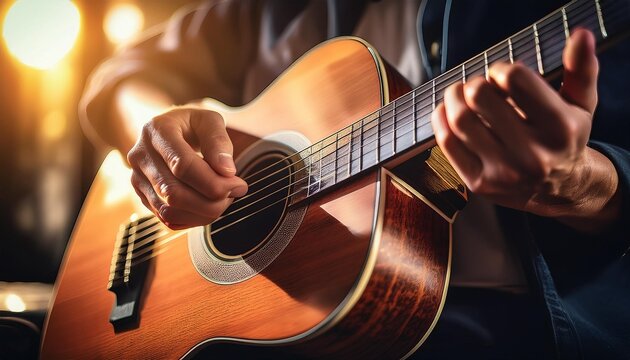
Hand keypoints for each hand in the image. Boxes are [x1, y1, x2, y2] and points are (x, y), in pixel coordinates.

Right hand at [127, 107, 247, 229]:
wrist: (167, 131)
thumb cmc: (191, 125)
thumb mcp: (209, 120)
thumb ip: (218, 141)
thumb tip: (227, 171)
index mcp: (157, 131)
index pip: (182, 165)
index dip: (213, 181)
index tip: (239, 184)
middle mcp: (141, 155)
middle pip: (174, 193)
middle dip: (211, 201)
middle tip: (234, 193)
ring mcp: (137, 178)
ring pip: (169, 210)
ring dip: (204, 213)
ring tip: (223, 200)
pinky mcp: (142, 195)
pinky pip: (167, 218)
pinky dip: (193, 219)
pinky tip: (208, 208)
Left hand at [431, 29, 619, 231]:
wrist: (559, 190)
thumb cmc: (565, 138)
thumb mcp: (581, 105)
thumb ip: (581, 70)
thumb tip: (579, 37)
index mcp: (560, 128)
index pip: (515, 78)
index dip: (501, 69)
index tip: (502, 75)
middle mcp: (533, 154)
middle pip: (479, 96)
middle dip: (473, 82)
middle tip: (478, 85)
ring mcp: (503, 172)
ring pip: (460, 120)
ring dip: (452, 97)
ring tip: (460, 94)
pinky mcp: (479, 183)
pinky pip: (447, 143)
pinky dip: (441, 119)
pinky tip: (448, 112)